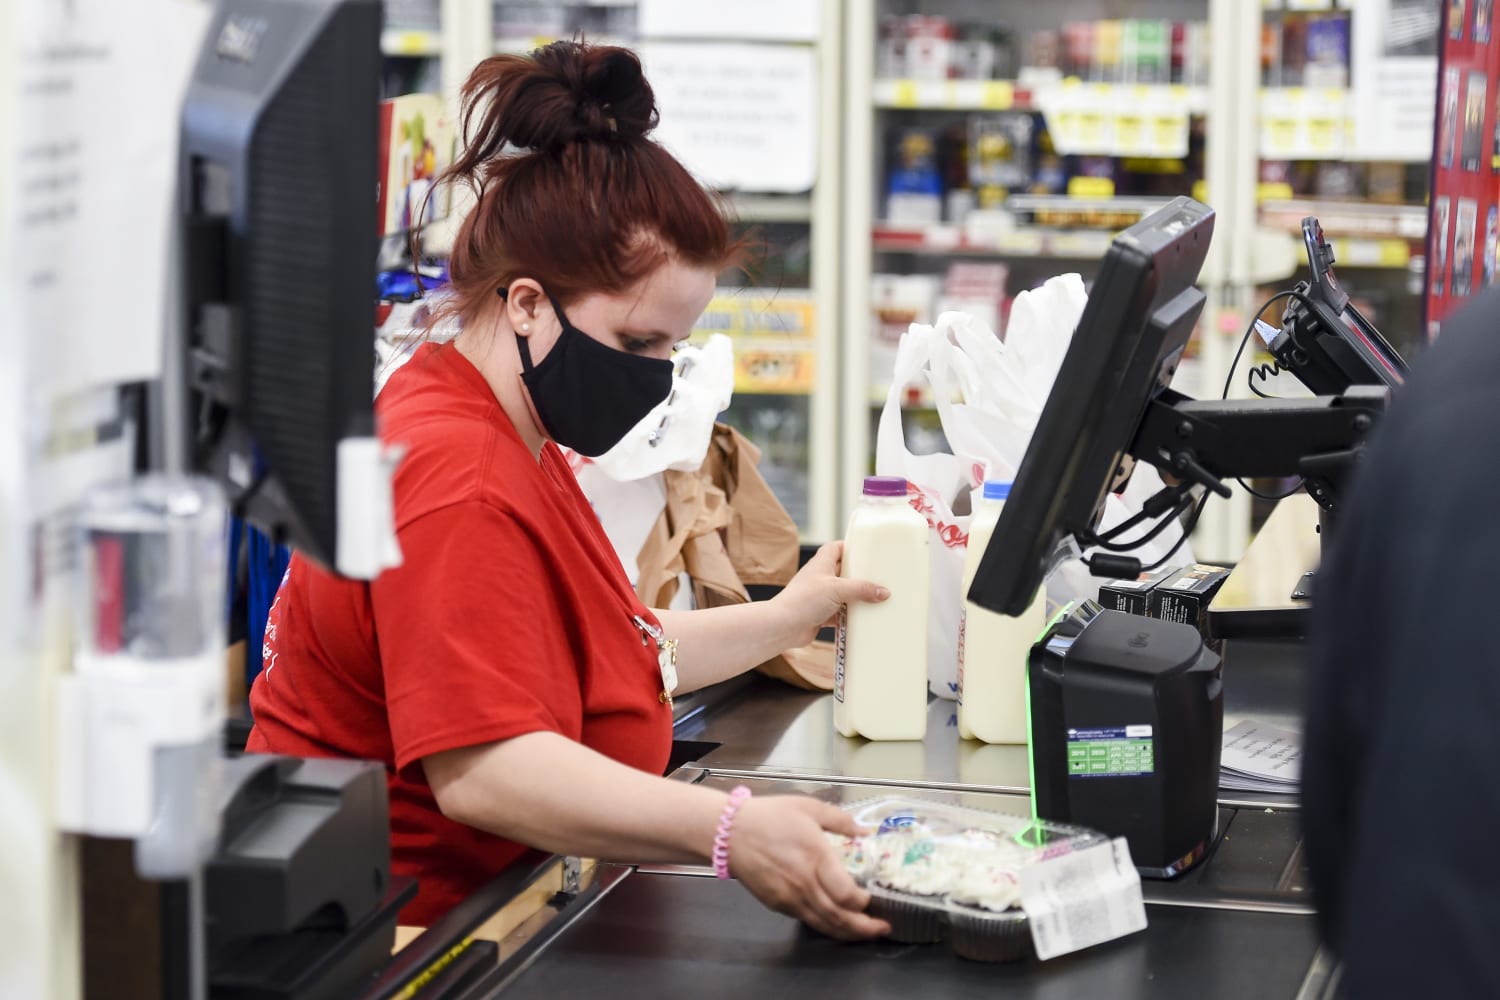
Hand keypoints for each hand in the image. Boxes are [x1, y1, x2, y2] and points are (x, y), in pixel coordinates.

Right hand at [727, 795, 890, 940]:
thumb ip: (840, 820)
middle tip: (883, 929)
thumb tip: (865, 833)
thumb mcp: (808, 808)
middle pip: (839, 917)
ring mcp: (789, 898)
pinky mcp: (777, 904)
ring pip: (823, 924)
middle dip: (864, 928)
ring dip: (848, 933)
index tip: (873, 898)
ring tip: (865, 933)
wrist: (728, 833)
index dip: (864, 902)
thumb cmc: (769, 817)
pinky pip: (807, 920)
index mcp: (815, 857)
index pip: (846, 894)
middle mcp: (804, 884)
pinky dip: (826, 926)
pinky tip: (836, 923)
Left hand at [770, 542, 888, 648]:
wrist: (783, 626)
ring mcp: (819, 597)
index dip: (849, 547)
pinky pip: (840, 614)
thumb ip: (862, 589)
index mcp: (821, 564)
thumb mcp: (838, 589)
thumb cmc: (804, 600)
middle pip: (842, 572)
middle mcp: (819, 578)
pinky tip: (863, 620)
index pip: (835, 548)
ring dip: (856, 598)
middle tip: (877, 577)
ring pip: (843, 595)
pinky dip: (850, 617)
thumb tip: (884, 592)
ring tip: (876, 599)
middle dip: (859, 575)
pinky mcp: (820, 614)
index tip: (866, 551)